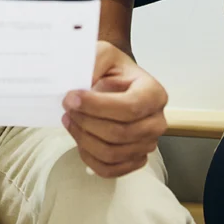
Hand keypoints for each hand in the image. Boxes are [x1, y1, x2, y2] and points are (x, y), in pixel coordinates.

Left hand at [60, 41, 167, 177]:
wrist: (117, 81)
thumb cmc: (111, 68)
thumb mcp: (103, 53)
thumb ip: (94, 61)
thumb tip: (82, 83)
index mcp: (154, 93)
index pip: (129, 108)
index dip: (96, 106)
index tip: (70, 97)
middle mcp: (157, 121)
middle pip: (120, 133)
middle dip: (86, 122)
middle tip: (66, 107)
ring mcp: (148, 143)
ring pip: (112, 153)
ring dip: (83, 139)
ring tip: (69, 120)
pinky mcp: (135, 159)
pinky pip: (110, 169)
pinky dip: (89, 158)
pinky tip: (79, 139)